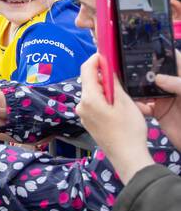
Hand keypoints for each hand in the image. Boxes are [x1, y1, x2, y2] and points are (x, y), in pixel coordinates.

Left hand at [75, 54, 152, 181]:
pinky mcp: (88, 122)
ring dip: (104, 89)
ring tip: (120, 96)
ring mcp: (83, 115)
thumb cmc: (127, 130)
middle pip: (89, 82)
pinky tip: (116, 107)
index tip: (104, 55)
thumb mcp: (124, 102)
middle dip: (102, 76)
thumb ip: (114, 83)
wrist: (126, 155)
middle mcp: (81, 106)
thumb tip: (107, 68)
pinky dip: (103, 100)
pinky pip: (93, 104)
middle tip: (117, 76)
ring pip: (92, 94)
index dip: (94, 60)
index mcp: (89, 99)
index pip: (86, 70)